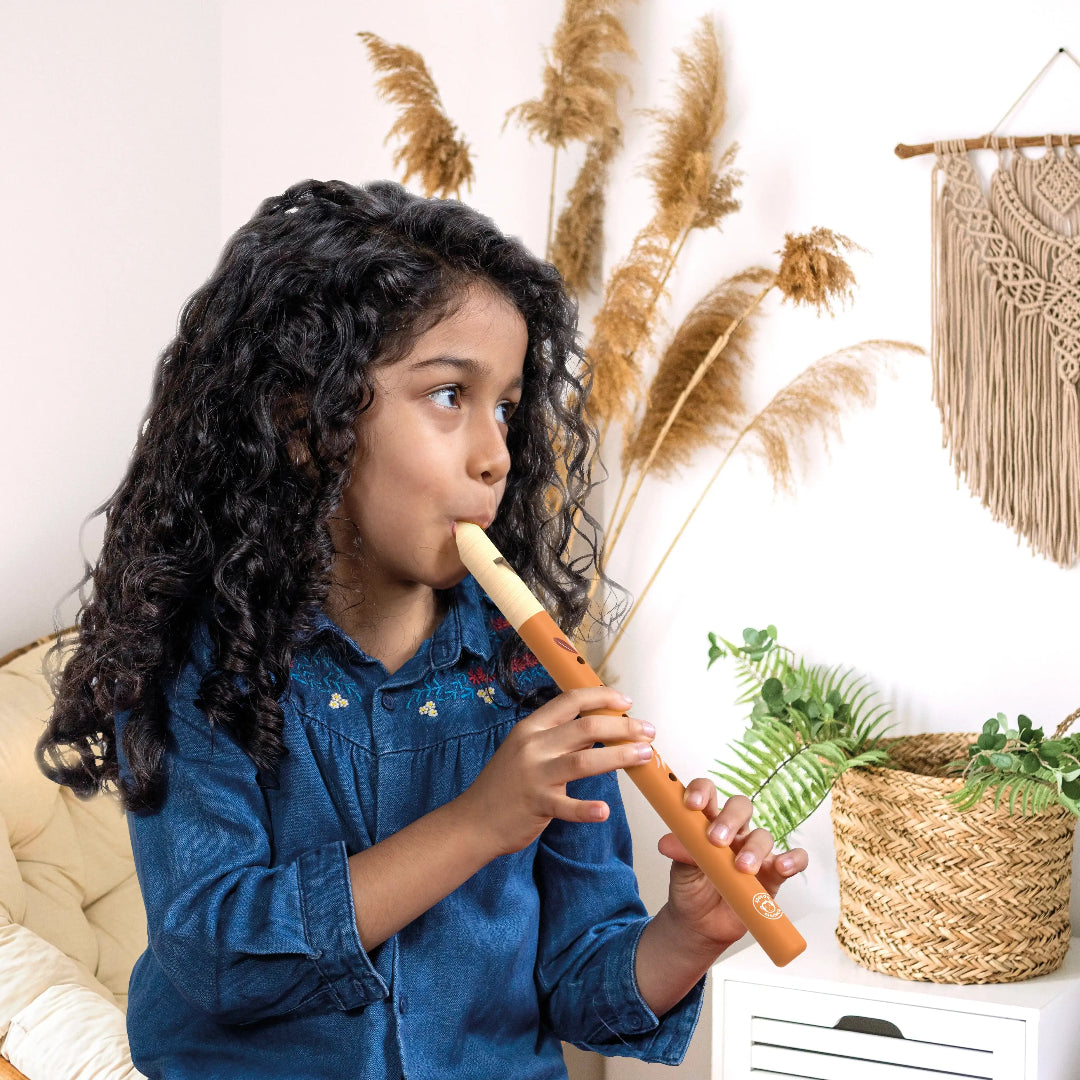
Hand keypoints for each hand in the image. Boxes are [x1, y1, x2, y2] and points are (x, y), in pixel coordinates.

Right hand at [458, 686, 654, 856]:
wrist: (473, 821)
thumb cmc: (505, 785)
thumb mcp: (527, 750)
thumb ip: (559, 738)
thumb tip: (598, 729)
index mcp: (531, 727)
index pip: (571, 701)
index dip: (602, 697)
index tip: (627, 702)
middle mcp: (533, 746)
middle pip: (586, 727)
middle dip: (623, 727)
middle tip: (648, 731)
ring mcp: (534, 775)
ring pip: (585, 761)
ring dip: (620, 757)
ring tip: (644, 756)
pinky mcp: (536, 805)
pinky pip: (567, 806)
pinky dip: (587, 808)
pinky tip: (604, 811)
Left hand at [657, 785, 807, 950]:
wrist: (700, 926)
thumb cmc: (690, 888)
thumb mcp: (679, 870)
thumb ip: (680, 852)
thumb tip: (667, 842)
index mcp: (707, 822)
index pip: (708, 794)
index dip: (701, 791)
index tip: (692, 804)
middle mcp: (734, 832)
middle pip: (740, 807)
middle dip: (729, 819)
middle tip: (717, 840)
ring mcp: (755, 852)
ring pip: (763, 836)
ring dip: (753, 849)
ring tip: (742, 868)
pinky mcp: (773, 875)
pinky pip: (794, 860)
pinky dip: (793, 860)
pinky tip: (782, 867)